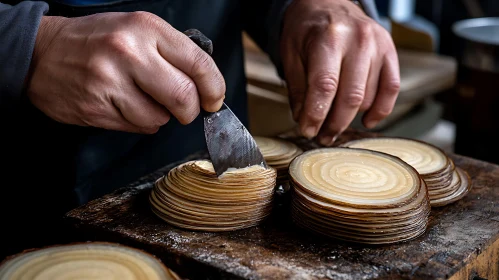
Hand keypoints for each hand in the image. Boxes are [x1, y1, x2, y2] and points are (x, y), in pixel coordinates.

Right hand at [28, 12, 224, 133]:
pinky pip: (137, 127)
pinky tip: (124, 106)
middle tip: (185, 108)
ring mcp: (110, 82)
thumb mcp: (136, 29)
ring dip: (160, 116)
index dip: (214, 88)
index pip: (199, 63)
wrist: (43, 52)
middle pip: (184, 97)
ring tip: (142, 100)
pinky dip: (139, 122)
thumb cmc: (97, 40)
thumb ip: (172, 51)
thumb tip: (205, 84)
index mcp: (146, 29)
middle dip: (190, 110)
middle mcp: (129, 53)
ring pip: (160, 118)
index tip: (214, 99)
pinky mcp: (97, 108)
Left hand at [280, 0, 399, 144]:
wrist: (328, 2)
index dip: (316, 114)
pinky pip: (391, 89)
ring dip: (351, 118)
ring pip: (368, 97)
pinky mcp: (390, 52)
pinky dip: (380, 110)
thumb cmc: (307, 30)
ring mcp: (378, 46)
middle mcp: (358, 40)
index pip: (325, 86)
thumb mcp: (291, 54)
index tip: (308, 131)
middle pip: (350, 97)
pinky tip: (366, 121)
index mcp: (328, 38)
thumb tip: (305, 120)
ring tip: (334, 123)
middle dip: (334, 124)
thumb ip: (299, 88)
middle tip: (322, 137)